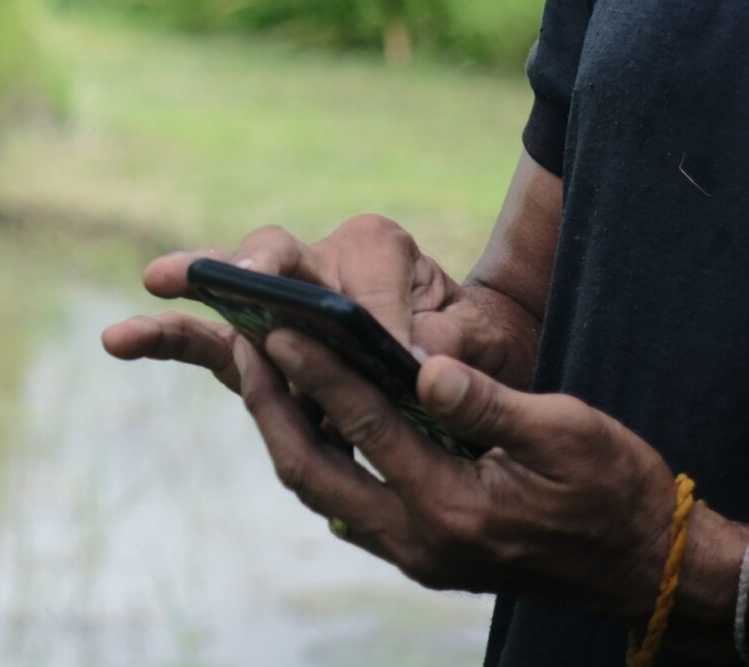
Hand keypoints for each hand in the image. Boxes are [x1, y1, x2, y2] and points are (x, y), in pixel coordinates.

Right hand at [102, 215, 529, 392]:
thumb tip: (416, 369)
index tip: (400, 359)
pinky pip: (207, 339)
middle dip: (259, 265)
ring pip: (231, 289)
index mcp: (379, 249)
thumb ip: (451, 351)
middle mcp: (319, 260)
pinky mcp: (252, 342)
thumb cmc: (473, 350)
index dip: (377, 316)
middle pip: (279, 253)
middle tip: (245, 276)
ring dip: (195, 286)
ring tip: (156, 279)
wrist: (463, 364)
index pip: (365, 274)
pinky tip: (119, 339)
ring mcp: (277, 301)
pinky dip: (168, 339)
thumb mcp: (481, 345)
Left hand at [237, 328, 674, 618]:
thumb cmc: (616, 489)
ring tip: (261, 369)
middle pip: (314, 471)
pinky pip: (347, 506)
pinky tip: (307, 414)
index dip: (317, 373)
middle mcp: (422, 541)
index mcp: (455, 508)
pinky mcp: (420, 554)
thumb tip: (423, 364)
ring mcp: (417, 554)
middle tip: (245, 343)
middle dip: (270, 405)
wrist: (648, 567)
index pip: (365, 428)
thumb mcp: (567, 433)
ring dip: (285, 432)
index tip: (278, 326)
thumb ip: (488, 403)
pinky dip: (320, 459)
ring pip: (322, 492)